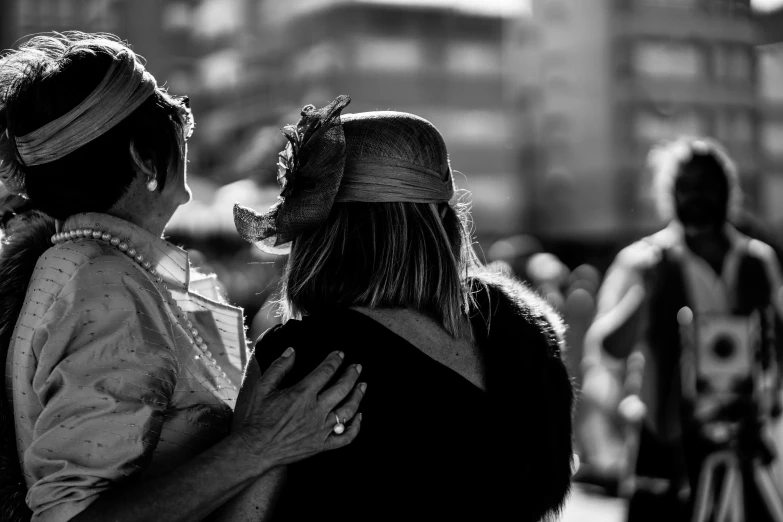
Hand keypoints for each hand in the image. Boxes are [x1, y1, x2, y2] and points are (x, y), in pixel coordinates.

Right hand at [233, 349, 364, 467]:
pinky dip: (356, 427)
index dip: (335, 360)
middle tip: (357, 367)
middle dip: (352, 375)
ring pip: (348, 411)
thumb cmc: (257, 418)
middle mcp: (315, 411)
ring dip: (358, 396)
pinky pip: (345, 437)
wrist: (255, 449)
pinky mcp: (321, 446)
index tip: (340, 354)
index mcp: (302, 394)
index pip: (326, 371)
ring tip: (363, 386)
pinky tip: (360, 417)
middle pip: (342, 388)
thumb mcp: (263, 388)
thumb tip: (292, 350)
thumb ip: (279, 367)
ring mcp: (320, 430)